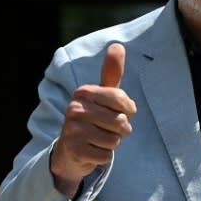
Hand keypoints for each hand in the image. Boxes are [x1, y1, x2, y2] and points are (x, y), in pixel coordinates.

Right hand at [51, 42, 137, 196]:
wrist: (71, 150)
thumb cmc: (95, 118)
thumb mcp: (104, 96)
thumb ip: (112, 73)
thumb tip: (117, 44)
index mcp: (83, 92)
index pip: (121, 99)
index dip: (128, 109)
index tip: (121, 111)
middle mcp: (74, 108)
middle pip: (120, 121)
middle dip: (121, 129)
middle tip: (108, 128)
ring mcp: (71, 130)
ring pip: (114, 139)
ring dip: (112, 143)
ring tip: (100, 139)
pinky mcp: (73, 150)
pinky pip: (105, 156)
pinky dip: (104, 156)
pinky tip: (92, 151)